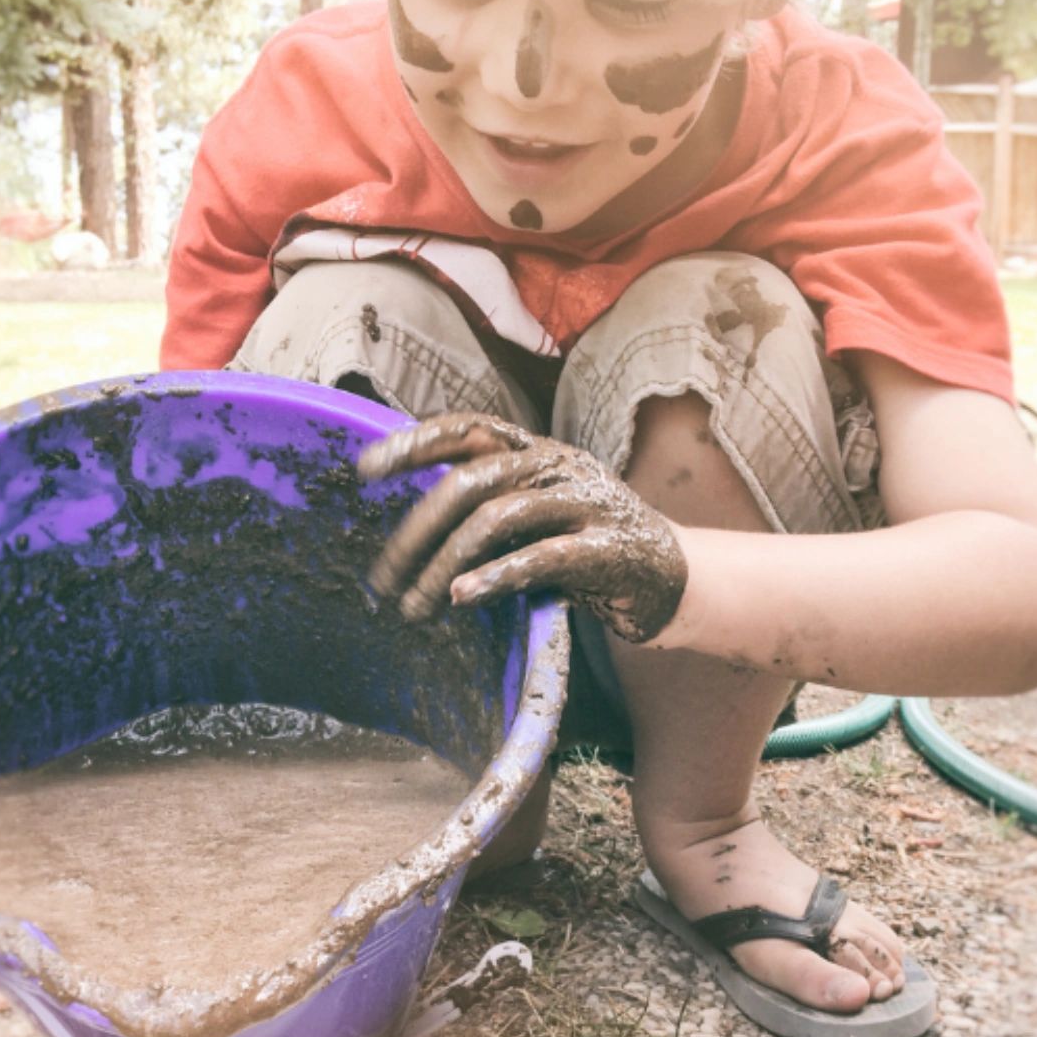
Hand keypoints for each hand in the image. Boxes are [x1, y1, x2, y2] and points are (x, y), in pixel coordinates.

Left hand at [357, 413, 687, 643]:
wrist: (671, 577)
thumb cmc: (586, 546)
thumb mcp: (534, 516)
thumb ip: (487, 508)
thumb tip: (411, 530)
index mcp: (535, 451)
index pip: (466, 430)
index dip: (414, 443)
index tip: (364, 469)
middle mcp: (558, 465)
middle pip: (470, 482)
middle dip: (416, 531)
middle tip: (380, 579)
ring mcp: (585, 503)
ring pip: (497, 520)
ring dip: (444, 565)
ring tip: (412, 606)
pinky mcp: (608, 548)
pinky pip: (542, 558)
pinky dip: (496, 577)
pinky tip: (462, 598)